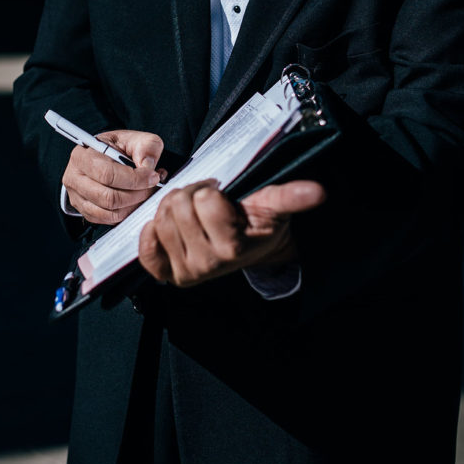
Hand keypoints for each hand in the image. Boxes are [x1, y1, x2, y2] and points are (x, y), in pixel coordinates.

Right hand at [62, 129, 164, 224]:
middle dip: (136, 194)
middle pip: (108, 197)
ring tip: (145, 192)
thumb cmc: (118, 147)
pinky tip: (135, 200)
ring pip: (109, 212)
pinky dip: (126, 213)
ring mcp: (77, 197)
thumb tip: (147, 166)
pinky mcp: (85, 211)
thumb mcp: (135, 138)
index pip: (107, 174)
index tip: (153, 176)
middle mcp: (75, 177)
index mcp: (82, 155)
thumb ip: (146, 146)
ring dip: (133, 205)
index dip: (134, 179)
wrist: (106, 156)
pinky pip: (108, 220)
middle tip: (151, 187)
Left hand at [138, 179, 325, 286]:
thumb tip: (318, 191)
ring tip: (192, 213)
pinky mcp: (168, 275)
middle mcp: (207, 264)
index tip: (220, 193)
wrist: (249, 251)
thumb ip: (292, 197)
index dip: (210, 188)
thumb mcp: (274, 207)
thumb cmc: (256, 223)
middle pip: (177, 205)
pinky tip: (168, 226)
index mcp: (232, 247)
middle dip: (190, 194)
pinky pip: (145, 249)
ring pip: (159, 218)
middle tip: (205, 202)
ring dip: (172, 208)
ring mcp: (186, 272)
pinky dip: (151, 232)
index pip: (204, 199)